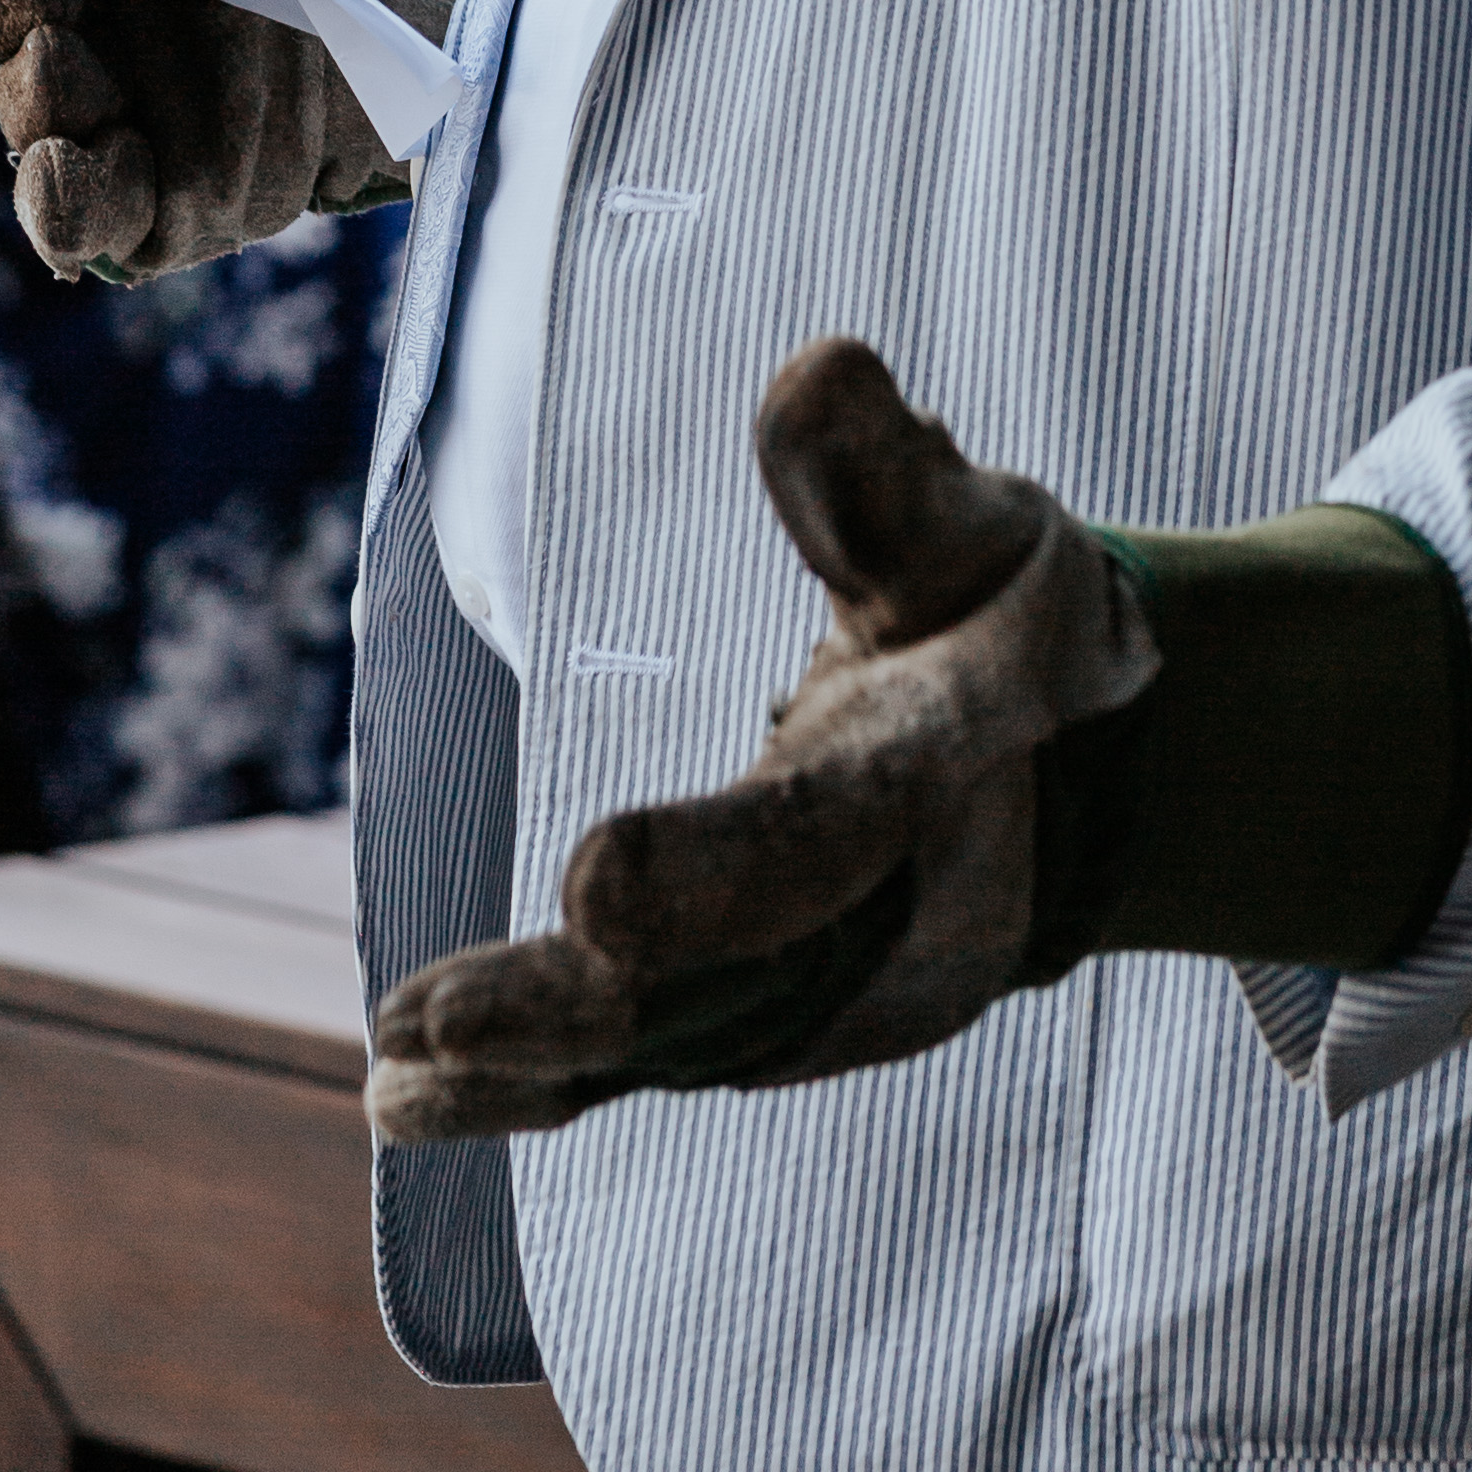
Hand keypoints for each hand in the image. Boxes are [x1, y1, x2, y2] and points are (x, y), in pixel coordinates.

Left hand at [366, 341, 1155, 1143]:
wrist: (1074, 779)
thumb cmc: (995, 615)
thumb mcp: (971, 529)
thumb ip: (888, 477)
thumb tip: (815, 369)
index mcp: (928, 779)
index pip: (820, 832)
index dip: (713, 872)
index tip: (587, 882)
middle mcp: (881, 920)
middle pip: (725, 984)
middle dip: (577, 1009)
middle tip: (428, 1020)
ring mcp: (820, 987)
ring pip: (670, 1045)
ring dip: (533, 1063)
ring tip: (397, 1072)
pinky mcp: (759, 1010)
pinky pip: (641, 1061)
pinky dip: (531, 1088)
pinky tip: (408, 1101)